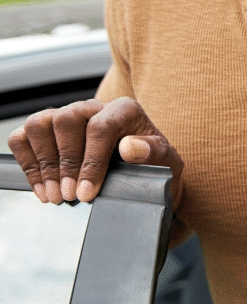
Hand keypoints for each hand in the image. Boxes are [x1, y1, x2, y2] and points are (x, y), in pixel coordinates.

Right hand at [7, 97, 183, 208]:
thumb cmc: (154, 164)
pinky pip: (22, 137)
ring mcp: (67, 117)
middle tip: (69, 195)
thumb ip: (154, 152)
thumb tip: (130, 147)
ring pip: (40, 123)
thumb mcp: (167, 161)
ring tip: (55, 195)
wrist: (145, 171)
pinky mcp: (48, 132)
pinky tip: (42, 187)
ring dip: (44, 163)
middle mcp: (92, 108)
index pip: (100, 126)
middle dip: (65, 162)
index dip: (91, 161)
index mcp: (124, 109)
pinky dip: (27, 163)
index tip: (88, 191)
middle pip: (65, 119)